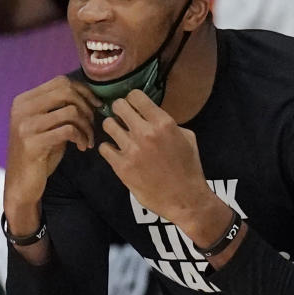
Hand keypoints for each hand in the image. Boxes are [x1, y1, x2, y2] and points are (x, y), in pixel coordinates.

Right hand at [4, 76, 99, 231]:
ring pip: (70, 111)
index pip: (60, 81)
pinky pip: (68, 130)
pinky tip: (82, 147)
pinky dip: (81, 137)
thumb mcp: (46, 126)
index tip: (95, 106)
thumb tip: (89, 96)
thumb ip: (59, 109)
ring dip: (86, 126)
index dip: (83, 91)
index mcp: (24, 100)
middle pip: (66, 91)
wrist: (21, 185)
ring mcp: (25, 125)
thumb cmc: (39, 154)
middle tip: (92, 123)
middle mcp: (22, 109)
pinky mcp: (32, 143)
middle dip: (86, 107)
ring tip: (87, 139)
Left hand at [98, 90, 218, 228]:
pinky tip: (116, 152)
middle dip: (119, 110)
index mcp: (163, 123)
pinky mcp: (121, 167)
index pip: (135, 96)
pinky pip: (104, 148)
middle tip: (122, 117)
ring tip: (119, 135)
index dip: (132, 99)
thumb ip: (167, 123)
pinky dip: (109, 149)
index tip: (132, 106)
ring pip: (108, 125)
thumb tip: (150, 115)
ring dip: (113, 128)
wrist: (185, 199)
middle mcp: (146, 133)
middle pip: (118, 106)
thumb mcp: (187, 137)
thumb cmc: (189, 168)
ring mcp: (132, 150)